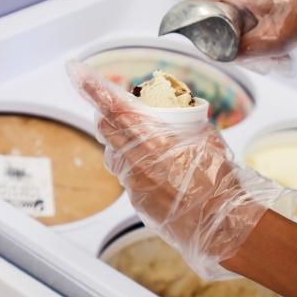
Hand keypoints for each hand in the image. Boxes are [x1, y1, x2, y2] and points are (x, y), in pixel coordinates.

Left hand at [67, 61, 296, 279]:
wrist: (220, 224)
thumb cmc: (218, 182)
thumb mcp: (207, 139)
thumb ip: (184, 124)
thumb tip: (177, 118)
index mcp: (152, 142)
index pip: (113, 109)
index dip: (92, 88)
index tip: (76, 72)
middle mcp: (135, 163)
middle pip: (107, 131)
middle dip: (110, 117)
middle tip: (122, 110)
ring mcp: (133, 185)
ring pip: (117, 157)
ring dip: (127, 146)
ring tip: (151, 144)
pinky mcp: (137, 203)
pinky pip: (130, 179)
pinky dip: (140, 171)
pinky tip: (163, 175)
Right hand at [190, 0, 296, 73]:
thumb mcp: (275, 39)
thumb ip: (244, 49)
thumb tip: (226, 55)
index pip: (198, 1)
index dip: (195, 22)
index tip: (200, 39)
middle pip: (221, 10)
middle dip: (230, 35)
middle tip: (249, 53)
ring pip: (242, 10)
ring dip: (251, 31)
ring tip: (274, 47)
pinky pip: (257, 6)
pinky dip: (264, 22)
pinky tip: (281, 36)